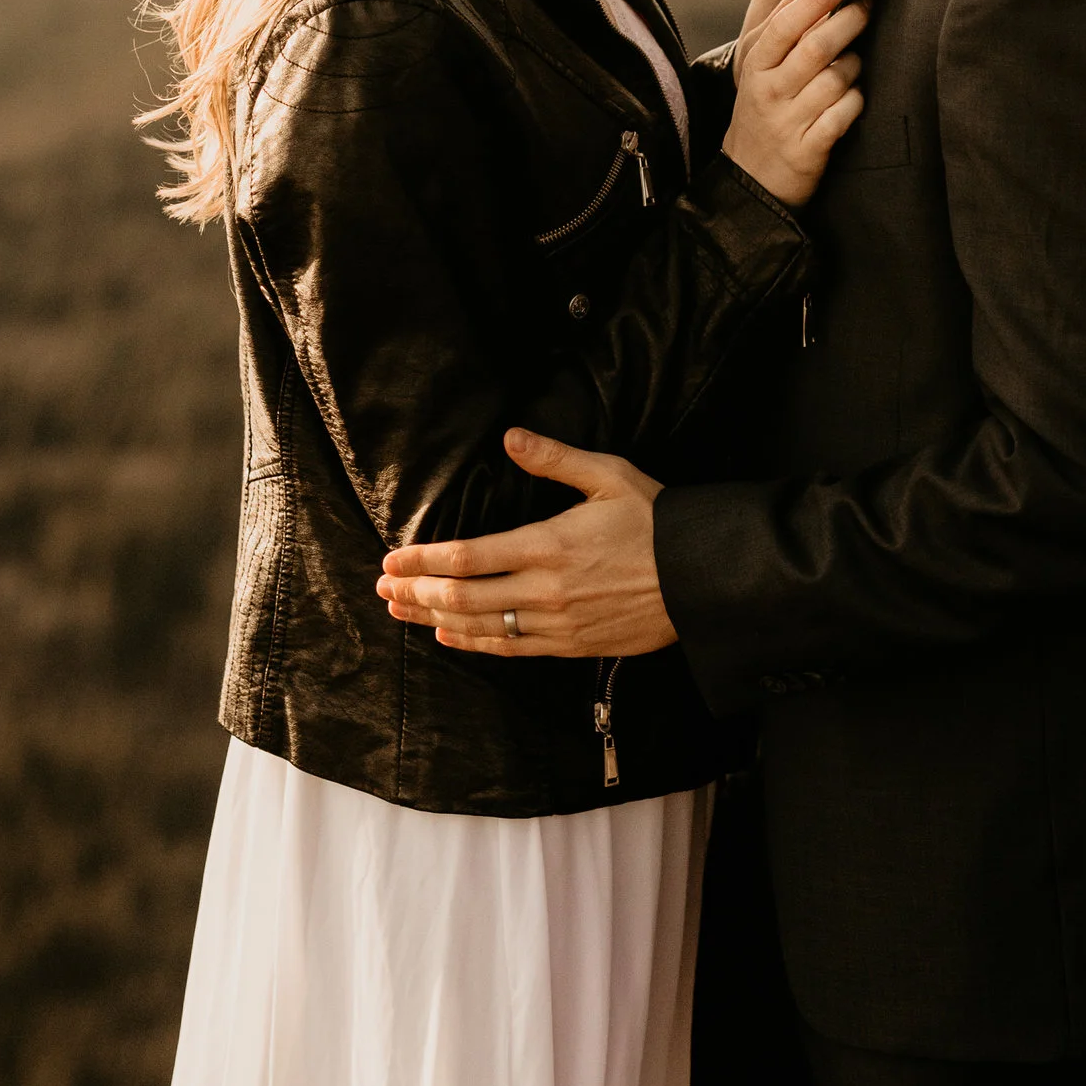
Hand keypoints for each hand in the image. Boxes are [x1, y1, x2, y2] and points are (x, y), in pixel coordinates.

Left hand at [377, 432, 674, 655]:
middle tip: (384, 586)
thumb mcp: (610, 475)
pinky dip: (475, 643)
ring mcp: (556, 623)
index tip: (392, 558)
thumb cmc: (656, 522)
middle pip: (463, 596)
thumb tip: (511, 437)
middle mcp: (545, 589)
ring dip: (435, 619)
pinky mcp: (571, 644)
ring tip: (402, 611)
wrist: (701, 579)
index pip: (468, 557)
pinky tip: (450, 637)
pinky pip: (511, 648)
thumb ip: (555, 459)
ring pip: (481, 626)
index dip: (424, 560)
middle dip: (417, 592)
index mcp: (548, 544)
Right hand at [723, 0, 864, 205]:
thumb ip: (781, 31)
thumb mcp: (758, 69)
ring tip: (854, 64)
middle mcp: (769, 90)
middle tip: (866, 7)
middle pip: (816, 46)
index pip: (786, 22)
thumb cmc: (763, 110)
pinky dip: (855, 102)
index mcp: (755, 65)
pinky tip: (853, 99)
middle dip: (849, 21)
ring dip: (855, 66)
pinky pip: (844, 114)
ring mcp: (787, 121)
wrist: (750, 177)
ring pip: (836, 80)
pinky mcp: (807, 149)